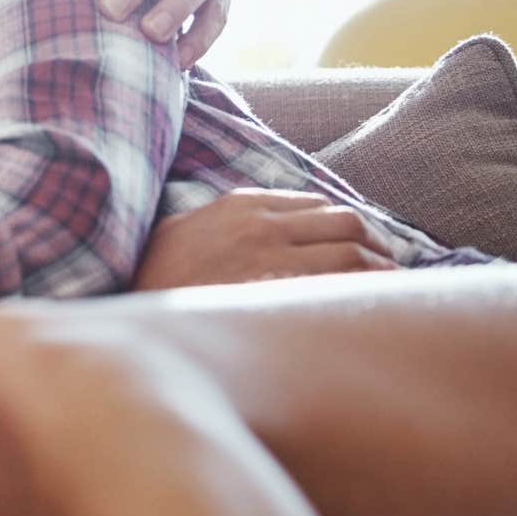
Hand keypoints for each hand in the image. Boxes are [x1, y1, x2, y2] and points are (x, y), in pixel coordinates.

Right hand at [132, 189, 399, 290]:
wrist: (127, 310)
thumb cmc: (150, 279)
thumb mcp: (183, 231)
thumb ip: (222, 223)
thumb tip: (257, 231)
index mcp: (241, 205)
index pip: (318, 204)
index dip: (348, 226)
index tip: (361, 245)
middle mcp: (261, 225)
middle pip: (346, 222)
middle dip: (376, 244)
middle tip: (388, 267)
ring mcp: (269, 258)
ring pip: (352, 250)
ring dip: (381, 269)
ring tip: (389, 288)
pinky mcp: (275, 294)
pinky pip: (339, 285)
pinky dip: (365, 292)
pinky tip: (373, 307)